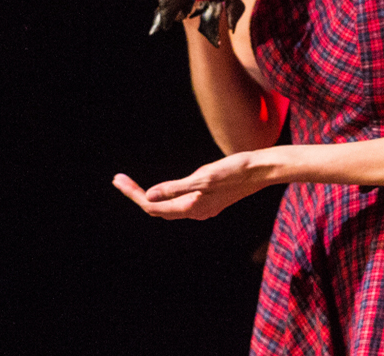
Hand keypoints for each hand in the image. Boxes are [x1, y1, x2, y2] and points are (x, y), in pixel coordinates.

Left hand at [112, 150, 271, 219]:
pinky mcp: (210, 200)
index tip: (119, 180)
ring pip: (168, 207)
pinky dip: (165, 195)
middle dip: (137, 195)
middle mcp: (196, 212)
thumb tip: (149, 195)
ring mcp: (204, 207)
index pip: (153, 205)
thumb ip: (175, 187)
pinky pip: (180, 203)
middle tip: (119, 180)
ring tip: (133, 184)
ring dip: (150, 196)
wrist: (264, 170)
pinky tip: (164, 188)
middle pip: (158, 209)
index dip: (133, 194)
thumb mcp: (203, 177)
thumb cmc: (236, 171)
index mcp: (192, 208)